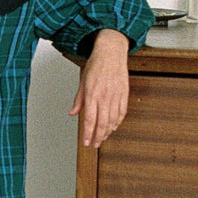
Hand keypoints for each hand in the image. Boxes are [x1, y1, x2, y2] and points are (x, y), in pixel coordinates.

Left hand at [68, 28, 129, 147]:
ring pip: (113, 120)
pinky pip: (122, 112)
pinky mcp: (124, 93)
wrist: (111, 53)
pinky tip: (114, 127)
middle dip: (98, 137)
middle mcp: (104, 97)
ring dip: (108, 132)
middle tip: (95, 144)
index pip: (89, 119)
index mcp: (92, 94)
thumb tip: (73, 113)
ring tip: (103, 138)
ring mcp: (115, 96)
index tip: (86, 141)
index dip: (88, 133)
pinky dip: (118, 122)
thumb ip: (79, 100)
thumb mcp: (82, 82)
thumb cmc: (96, 65)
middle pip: (102, 123)